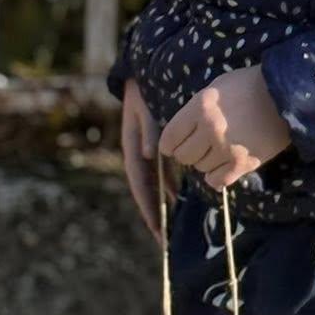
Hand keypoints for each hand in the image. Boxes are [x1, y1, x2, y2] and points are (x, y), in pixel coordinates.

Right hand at [120, 79, 176, 240]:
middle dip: (155, 214)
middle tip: (165, 240)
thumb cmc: (145, 92)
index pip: (139, 185)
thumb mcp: (144, 109)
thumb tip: (148, 153)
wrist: (145, 74)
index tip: (156, 229)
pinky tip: (182, 196)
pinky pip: (165, 171)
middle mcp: (139, 154)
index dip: (147, 208)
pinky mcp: (159, 146)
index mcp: (132, 148)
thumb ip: (147, 129)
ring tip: (174, 225)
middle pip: (147, 190)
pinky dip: (172, 184)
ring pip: (157, 183)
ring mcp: (148, 152)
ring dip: (165, 201)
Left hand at [159, 65, 293, 191]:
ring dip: (206, 162)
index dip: (170, 143)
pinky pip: (217, 181)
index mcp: (200, 107)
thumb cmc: (251, 85)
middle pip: (183, 156)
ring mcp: (227, 148)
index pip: (170, 137)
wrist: (288, 95)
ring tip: (218, 151)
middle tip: (199, 146)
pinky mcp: (243, 163)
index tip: (174, 145)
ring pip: (200, 168)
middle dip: (188, 152)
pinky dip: (217, 177)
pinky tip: (223, 167)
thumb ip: (197, 108)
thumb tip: (183, 129)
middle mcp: (210, 129)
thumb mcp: (218, 87)